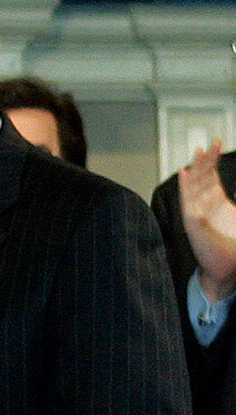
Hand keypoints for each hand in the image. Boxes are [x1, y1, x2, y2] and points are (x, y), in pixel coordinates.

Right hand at [180, 142, 235, 301]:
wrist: (228, 271)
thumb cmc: (235, 249)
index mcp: (217, 203)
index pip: (212, 176)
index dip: (214, 160)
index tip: (218, 144)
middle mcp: (205, 206)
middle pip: (202, 177)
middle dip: (207, 160)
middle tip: (212, 143)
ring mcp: (197, 214)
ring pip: (194, 185)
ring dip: (196, 169)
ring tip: (199, 152)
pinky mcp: (192, 224)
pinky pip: (187, 202)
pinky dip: (185, 187)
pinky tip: (184, 174)